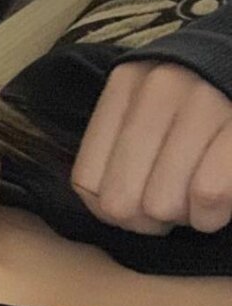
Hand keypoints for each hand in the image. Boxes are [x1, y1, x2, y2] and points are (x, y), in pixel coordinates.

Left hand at [70, 60, 231, 234]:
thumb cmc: (209, 99)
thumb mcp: (153, 107)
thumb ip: (119, 151)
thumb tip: (106, 207)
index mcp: (126, 85)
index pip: (87, 180)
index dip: (111, 211)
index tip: (138, 205)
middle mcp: (159, 88)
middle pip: (121, 202)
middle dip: (148, 220)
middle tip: (175, 206)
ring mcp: (205, 102)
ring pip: (162, 204)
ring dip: (185, 217)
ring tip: (202, 194)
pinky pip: (207, 196)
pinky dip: (213, 214)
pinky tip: (222, 202)